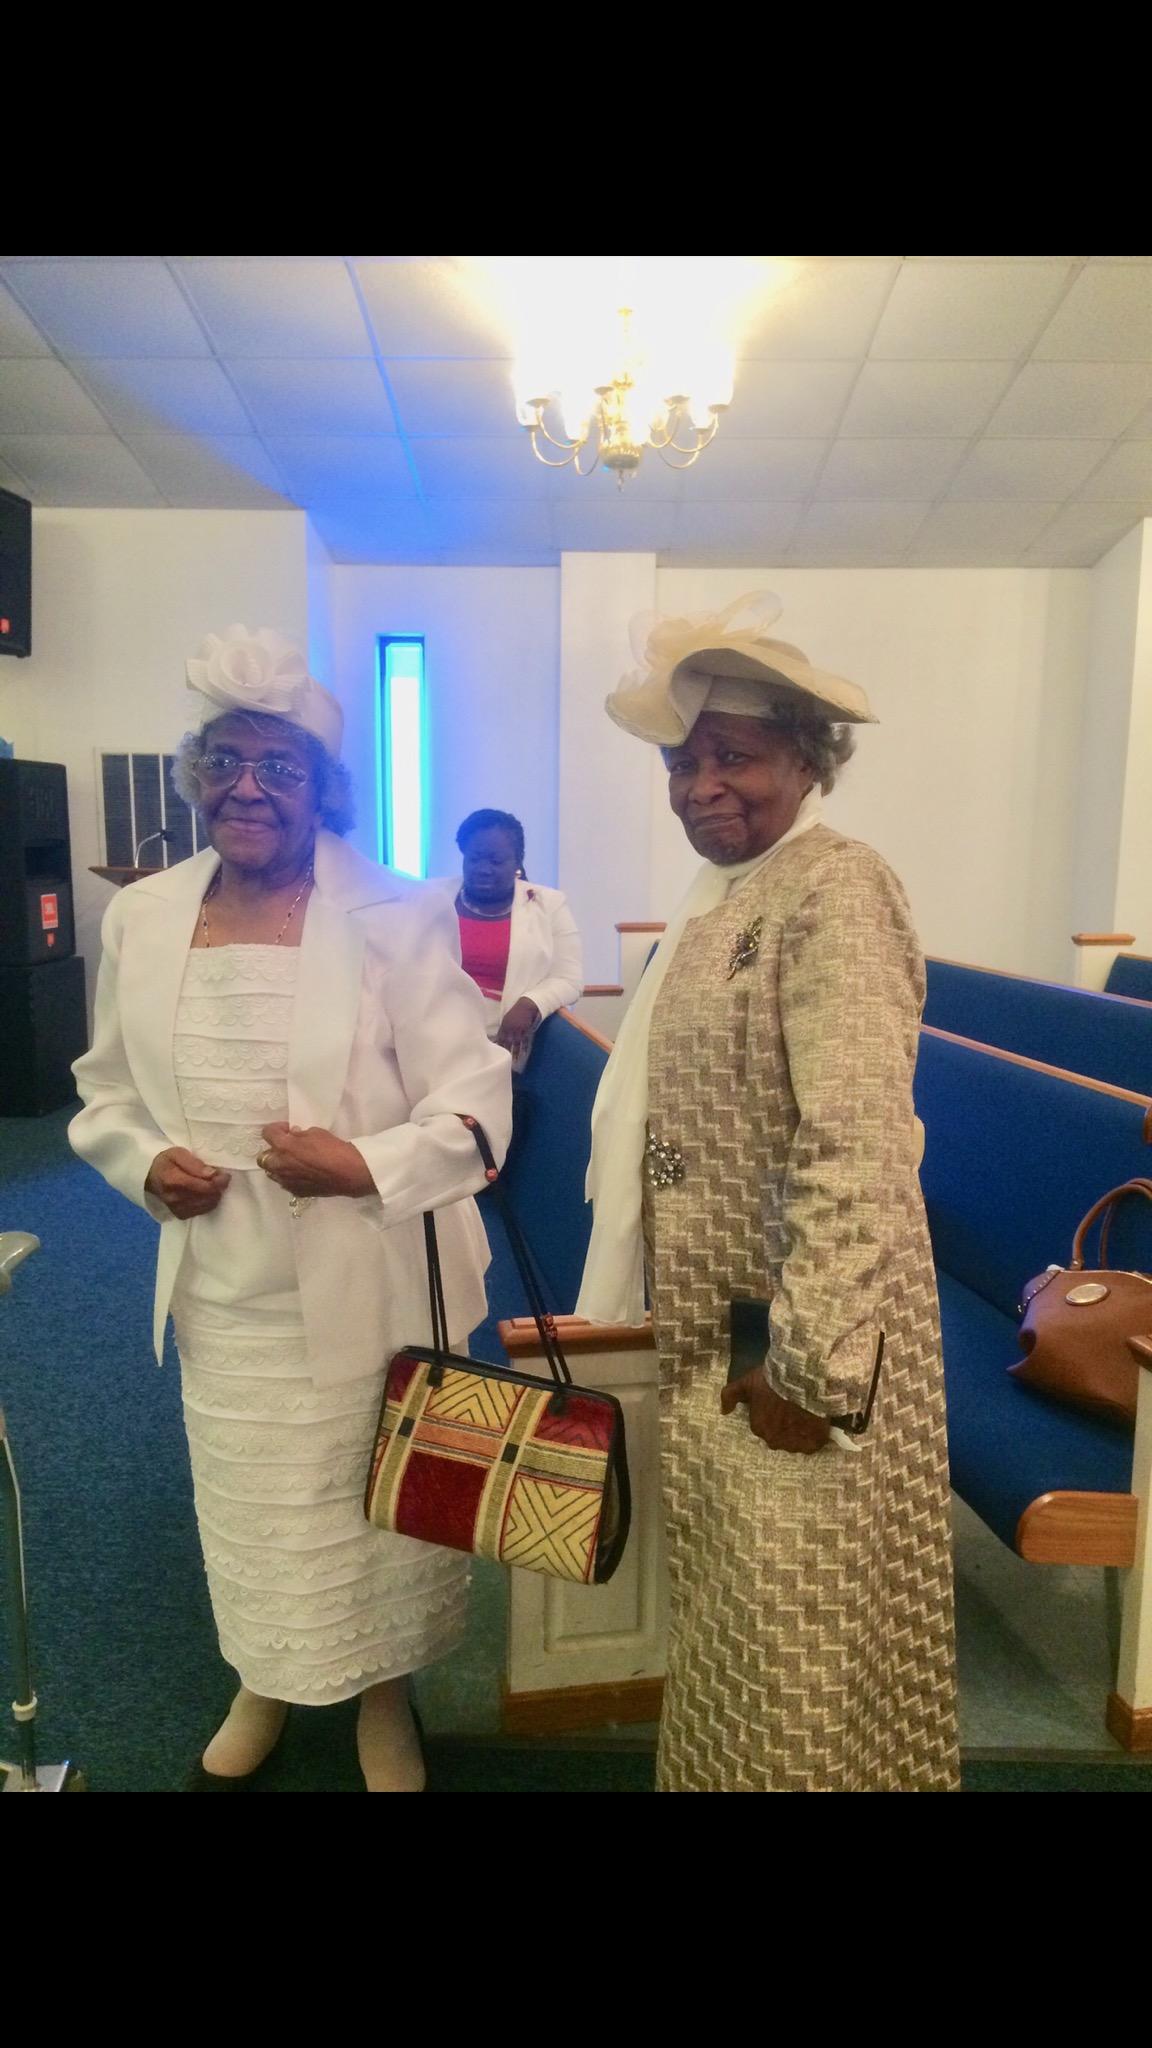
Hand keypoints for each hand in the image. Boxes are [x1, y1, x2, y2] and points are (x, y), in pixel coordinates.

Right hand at [146, 1147, 230, 1219]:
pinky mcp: (180, 1215)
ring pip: (207, 1205)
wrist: (150, 1176)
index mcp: (173, 1180)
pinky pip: (202, 1211)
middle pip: (207, 1197)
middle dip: (218, 1187)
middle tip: (221, 1178)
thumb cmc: (166, 1162)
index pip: (203, 1187)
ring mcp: (177, 1209)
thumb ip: (195, 1164)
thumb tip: (212, 1174)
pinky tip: (207, 1193)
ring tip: (213, 1184)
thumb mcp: (178, 1153)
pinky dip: (208, 1202)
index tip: (224, 1174)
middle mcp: (174, 1198)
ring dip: (215, 1195)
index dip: (218, 1182)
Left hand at [257, 1123, 375, 1198]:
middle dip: (273, 1150)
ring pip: (272, 1172)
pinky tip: (302, 1173)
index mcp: (283, 1147)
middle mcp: (279, 1165)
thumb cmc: (333, 1148)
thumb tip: (293, 1136)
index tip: (287, 1129)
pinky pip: (285, 1182)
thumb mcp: (316, 1133)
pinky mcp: (295, 1191)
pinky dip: (289, 1176)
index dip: (277, 1129)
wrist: (349, 1172)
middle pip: (263, 1157)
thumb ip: (300, 1134)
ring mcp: (286, 1181)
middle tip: (287, 1147)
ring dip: (278, 1165)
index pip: (267, 1133)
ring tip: (293, 1161)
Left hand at [496, 997, 540, 1058]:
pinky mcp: (526, 1030)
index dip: (498, 1045)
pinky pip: (525, 1041)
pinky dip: (524, 1048)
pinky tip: (523, 1054)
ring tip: (514, 1060)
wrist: (526, 1006)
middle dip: (505, 1051)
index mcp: (504, 1025)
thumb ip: (503, 1028)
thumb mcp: (506, 1019)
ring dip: (515, 1052)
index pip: (499, 1038)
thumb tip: (499, 1038)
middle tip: (504, 1059)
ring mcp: (518, 1030)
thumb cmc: (516, 1012)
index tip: (495, 1053)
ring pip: (515, 1043)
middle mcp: (510, 1028)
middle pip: (506, 1042)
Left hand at [720, 1370, 831, 1453]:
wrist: (801, 1380)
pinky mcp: (814, 1442)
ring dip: (799, 1432)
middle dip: (784, 1426)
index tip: (778, 1404)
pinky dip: (814, 1437)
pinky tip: (815, 1423)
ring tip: (805, 1414)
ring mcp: (795, 1443)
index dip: (772, 1414)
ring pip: (795, 1442)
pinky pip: (812, 1444)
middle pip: (779, 1436)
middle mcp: (775, 1441)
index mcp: (759, 1428)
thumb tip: (723, 1411)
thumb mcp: (746, 1383)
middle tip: (792, 1408)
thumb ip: (730, 1396)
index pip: (763, 1425)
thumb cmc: (771, 1381)